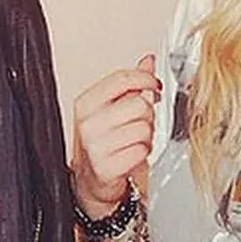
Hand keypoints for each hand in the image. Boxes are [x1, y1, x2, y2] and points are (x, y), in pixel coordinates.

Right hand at [70, 54, 160, 217]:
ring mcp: (95, 146)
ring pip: (144, 127)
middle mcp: (88, 123)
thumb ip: (131, 84)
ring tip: (134, 140)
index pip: (122, 79)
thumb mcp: (113, 108)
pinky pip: (142, 150)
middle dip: (147, 114)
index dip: (145, 79)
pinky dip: (144, 153)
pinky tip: (132, 154)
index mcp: (86, 103)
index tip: (154, 85)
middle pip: (139, 104)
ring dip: (147, 135)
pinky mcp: (106, 167)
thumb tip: (148, 60)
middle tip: (140, 122)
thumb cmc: (104, 142)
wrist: (92, 181)